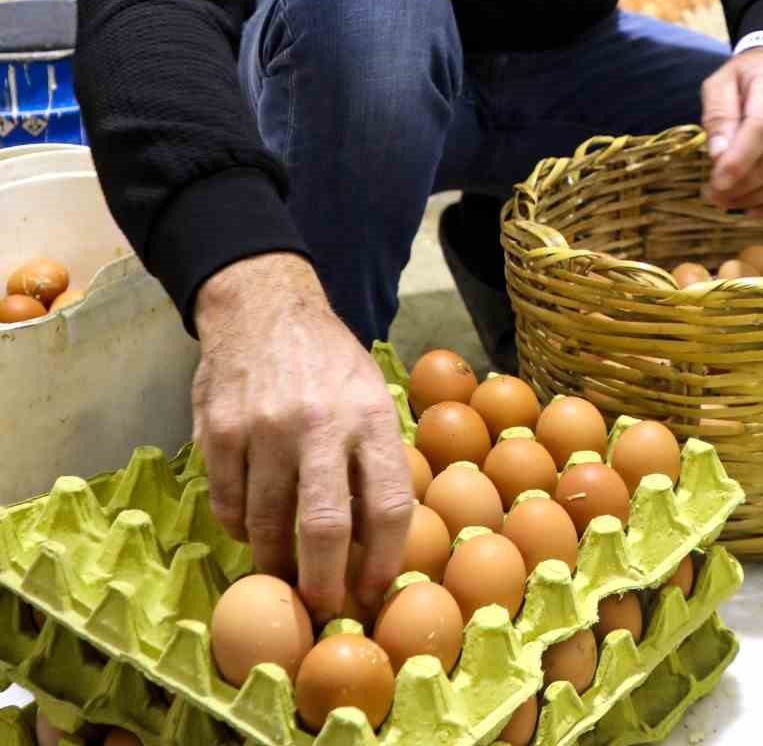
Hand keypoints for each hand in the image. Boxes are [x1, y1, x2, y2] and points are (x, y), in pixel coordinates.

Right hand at [192, 253, 413, 620]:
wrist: (265, 309)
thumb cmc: (330, 364)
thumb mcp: (373, 395)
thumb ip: (377, 458)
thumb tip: (382, 541)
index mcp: (370, 416)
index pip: (389, 504)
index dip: (385, 560)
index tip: (376, 592)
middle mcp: (320, 424)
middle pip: (325, 528)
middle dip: (325, 584)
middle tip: (323, 610)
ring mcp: (264, 429)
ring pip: (267, 525)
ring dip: (276, 563)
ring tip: (284, 576)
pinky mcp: (218, 433)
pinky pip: (228, 505)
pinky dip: (241, 528)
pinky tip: (252, 528)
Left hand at [700, 48, 762, 216]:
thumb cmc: (745, 80)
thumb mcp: (720, 85)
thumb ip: (718, 117)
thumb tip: (719, 156)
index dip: (739, 162)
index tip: (715, 184)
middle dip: (742, 186)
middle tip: (711, 195)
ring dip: (756, 199)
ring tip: (726, 201)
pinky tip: (750, 209)